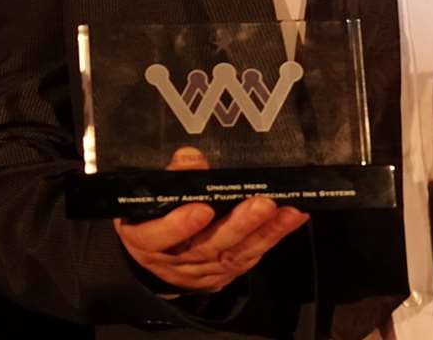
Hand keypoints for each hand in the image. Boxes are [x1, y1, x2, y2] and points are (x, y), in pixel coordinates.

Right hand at [113, 146, 307, 291]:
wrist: (155, 253)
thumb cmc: (148, 214)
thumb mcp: (145, 194)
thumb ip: (168, 177)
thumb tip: (191, 157)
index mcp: (143, 239)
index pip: (157, 237)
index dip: (179, 226)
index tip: (202, 208)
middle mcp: (172, 261)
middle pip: (205, 248)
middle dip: (237, 226)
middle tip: (262, 205)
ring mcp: (199, 272)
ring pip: (232, 256)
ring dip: (263, 233)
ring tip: (287, 212)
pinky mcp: (221, 276)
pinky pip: (247, 259)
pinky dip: (270, 239)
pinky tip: (289, 220)